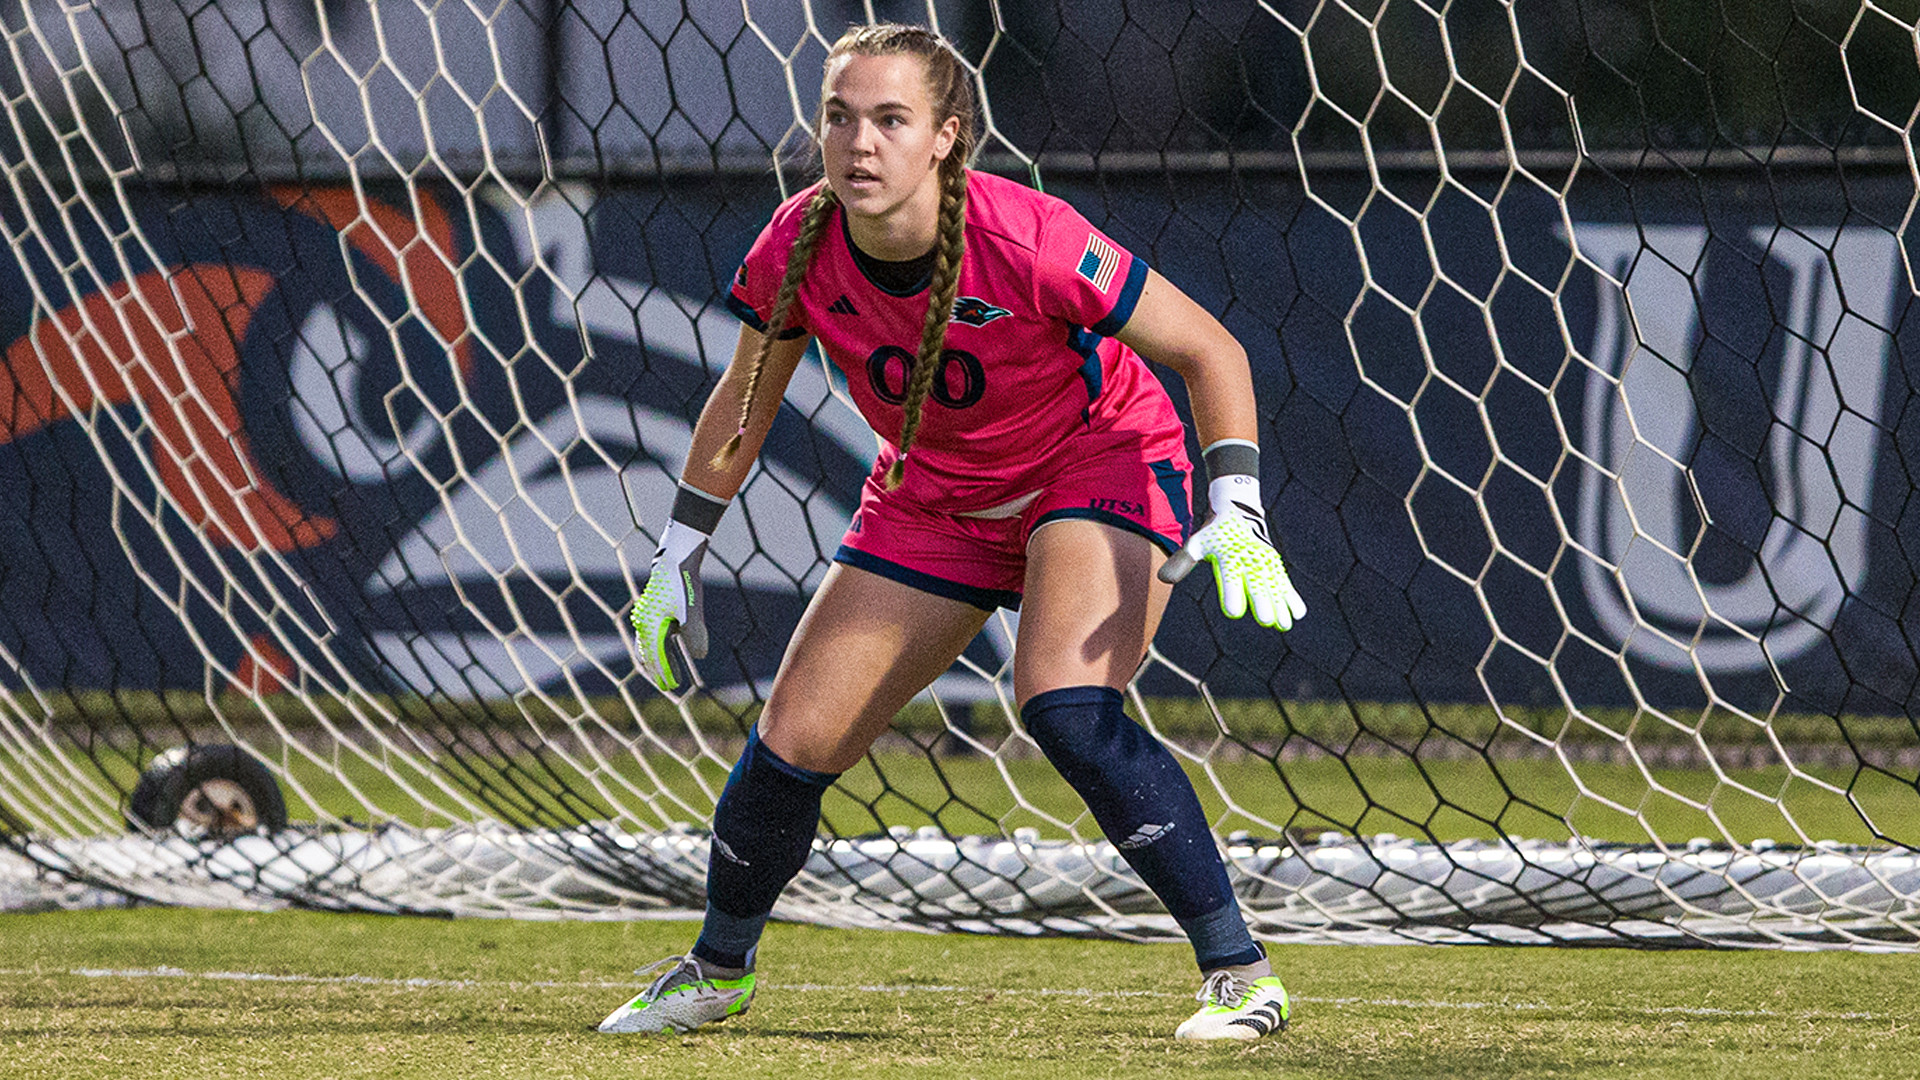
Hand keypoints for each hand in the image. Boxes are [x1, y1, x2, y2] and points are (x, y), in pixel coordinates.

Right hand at [630, 524, 709, 691]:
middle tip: (667, 685)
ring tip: (670, 673)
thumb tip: (700, 656)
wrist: (676, 559)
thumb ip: (695, 635)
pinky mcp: (654, 610)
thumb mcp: (692, 611)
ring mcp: (647, 616)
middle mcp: (645, 623)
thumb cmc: (683, 584)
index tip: (672, 686)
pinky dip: (660, 646)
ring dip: (659, 660)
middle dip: (657, 671)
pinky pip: (654, 635)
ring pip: (649, 645)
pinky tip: (671, 650)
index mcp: (650, 625)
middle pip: (648, 654)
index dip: (664, 673)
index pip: (655, 658)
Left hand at [1157, 478, 1305, 630]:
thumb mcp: (1196, 544)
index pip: (1230, 575)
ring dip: (1280, 605)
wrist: (1239, 512)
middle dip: (1261, 601)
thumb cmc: (1213, 534)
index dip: (1232, 593)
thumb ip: (1182, 561)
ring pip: (1274, 585)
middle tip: (1265, 620)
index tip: (1233, 612)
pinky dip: (1291, 597)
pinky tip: (1297, 614)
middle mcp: (1249, 558)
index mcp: (1228, 554)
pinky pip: (1284, 582)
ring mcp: (1264, 562)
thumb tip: (1163, 579)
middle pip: (1256, 582)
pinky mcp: (1274, 566)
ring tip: (1284, 625)